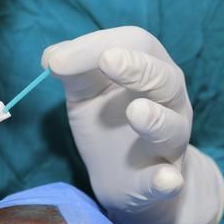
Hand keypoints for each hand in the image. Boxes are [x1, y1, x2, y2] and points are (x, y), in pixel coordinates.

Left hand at [42, 26, 223, 223]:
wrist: (125, 177)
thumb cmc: (108, 122)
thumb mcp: (87, 91)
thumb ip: (73, 70)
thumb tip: (51, 57)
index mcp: (152, 71)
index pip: (137, 43)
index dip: (99, 44)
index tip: (59, 60)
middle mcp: (171, 102)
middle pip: (164, 77)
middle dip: (136, 67)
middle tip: (108, 60)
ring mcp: (171, 142)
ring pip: (172, 127)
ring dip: (156, 120)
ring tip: (136, 112)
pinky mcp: (164, 180)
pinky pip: (170, 180)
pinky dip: (167, 180)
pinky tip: (166, 179)